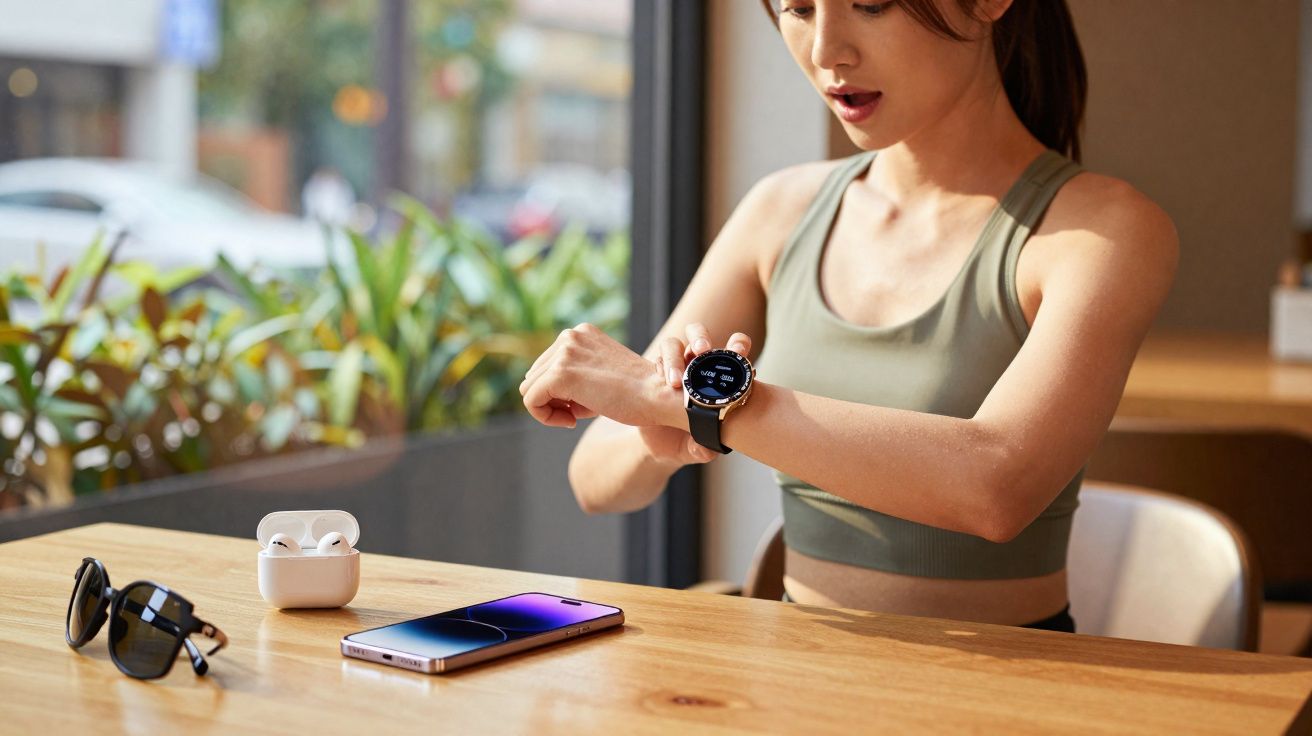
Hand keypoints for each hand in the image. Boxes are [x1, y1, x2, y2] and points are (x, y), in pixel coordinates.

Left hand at [519, 323, 682, 428]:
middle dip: (554, 400)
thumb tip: (537, 393)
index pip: (547, 365)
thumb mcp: (601, 376)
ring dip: (551, 409)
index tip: (582, 405)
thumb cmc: (636, 395)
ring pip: (529, 389)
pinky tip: (572, 422)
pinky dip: (546, 417)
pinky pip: (531, 401)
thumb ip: (573, 377)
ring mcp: (565, 352)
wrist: (658, 397)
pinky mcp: (560, 373)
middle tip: (580, 412)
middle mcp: (570, 336)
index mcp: (581, 333)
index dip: (559, 392)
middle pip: (535, 376)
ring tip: (578, 416)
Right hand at [638, 322, 754, 465]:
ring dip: (675, 357)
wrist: (658, 447)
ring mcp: (674, 368)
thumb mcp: (695, 449)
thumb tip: (708, 450)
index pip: (733, 350)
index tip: (740, 353)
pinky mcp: (654, 374)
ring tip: (675, 381)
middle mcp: (696, 366)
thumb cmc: (686, 442)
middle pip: (699, 336)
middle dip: (701, 338)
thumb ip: (702, 449)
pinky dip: (659, 367)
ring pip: (674, 345)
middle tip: (703, 350)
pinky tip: (662, 382)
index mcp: (717, 378)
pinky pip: (655, 361)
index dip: (738, 345)